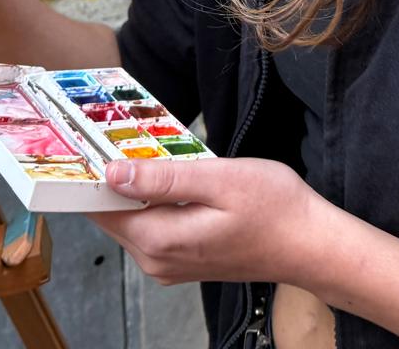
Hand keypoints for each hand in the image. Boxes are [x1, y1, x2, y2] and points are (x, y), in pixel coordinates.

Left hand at [91, 157, 330, 287]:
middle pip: (113, 215)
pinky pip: (152, 227)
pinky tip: (169, 176)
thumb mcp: (219, 179)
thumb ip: (164, 179)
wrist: (311, 245)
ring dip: (134, 188)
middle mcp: (157, 260)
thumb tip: (114, 174)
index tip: (87, 140)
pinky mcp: (184, 260)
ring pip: (132, 220)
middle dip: (112, 177)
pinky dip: (152, 201)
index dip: (90, 174)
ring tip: (145, 149)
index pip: (100, 209)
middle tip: (116, 134)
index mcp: (160, 240)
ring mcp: (170, 265)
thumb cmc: (276, 209)